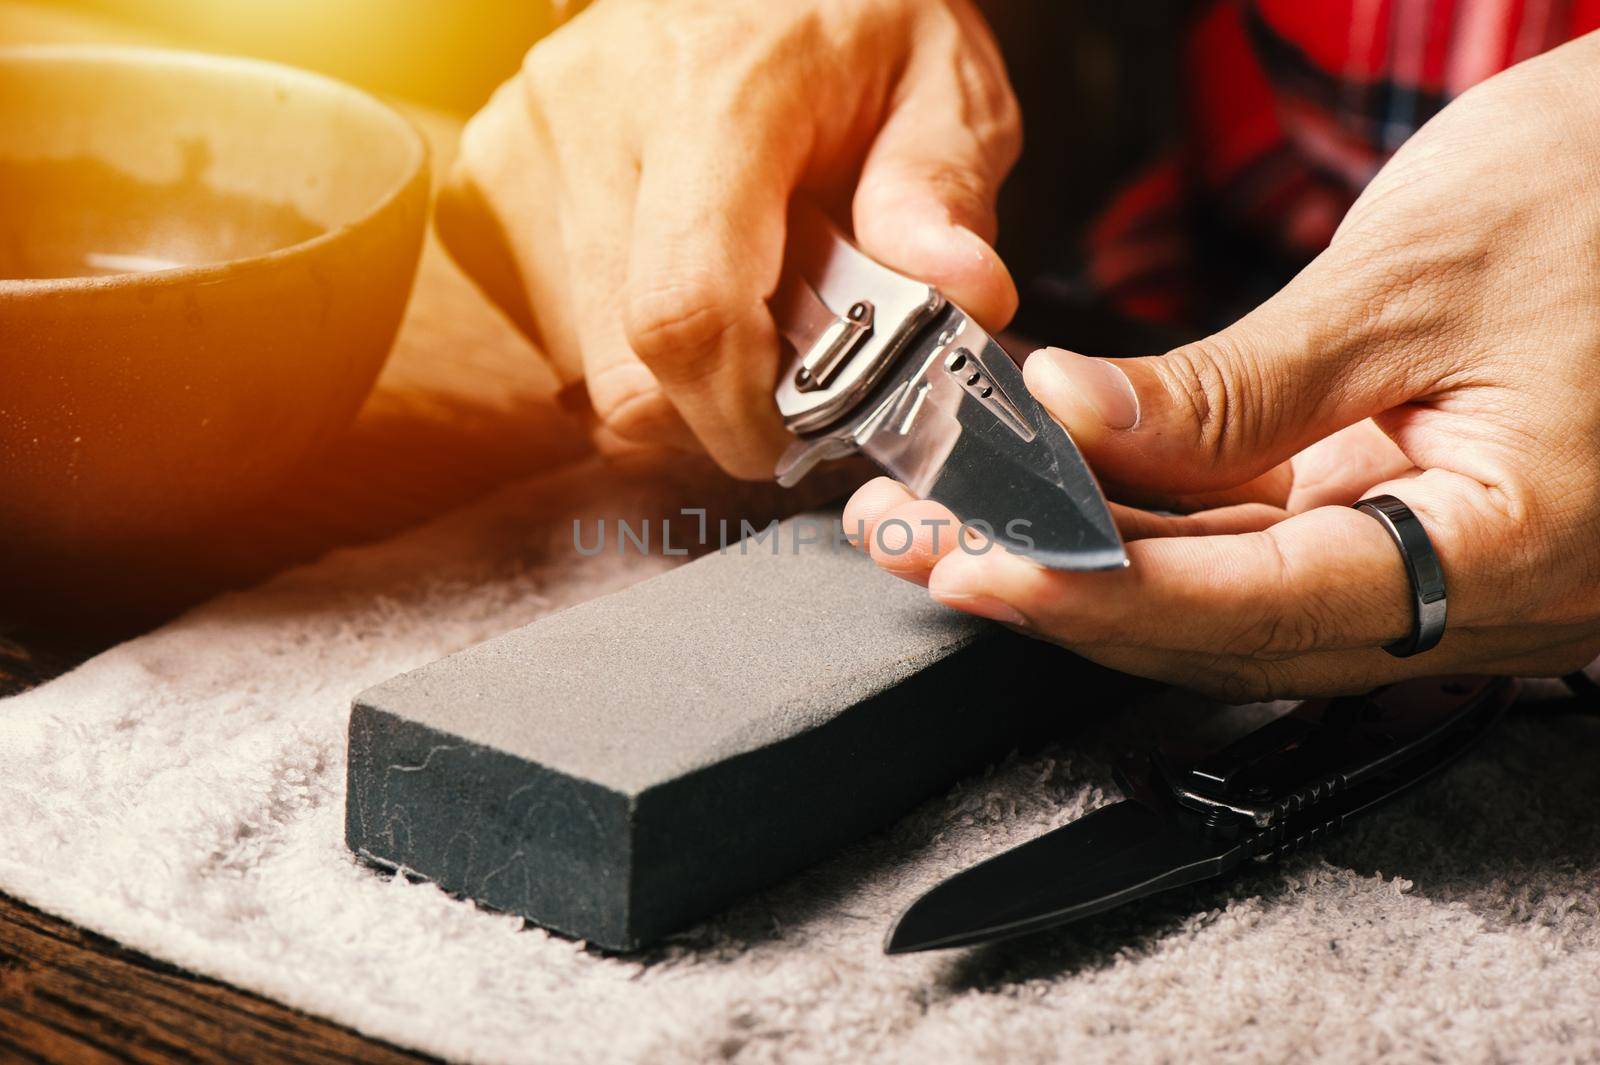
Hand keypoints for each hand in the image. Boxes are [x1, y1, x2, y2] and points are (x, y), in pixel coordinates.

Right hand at [438, 0, 1020, 477]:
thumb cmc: (845, 14)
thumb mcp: (936, 79)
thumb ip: (941, 190)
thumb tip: (965, 295)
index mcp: (711, 90)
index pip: (687, 311)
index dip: (735, 414)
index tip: (786, 440)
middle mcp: (589, 116)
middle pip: (625, 364)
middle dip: (713, 405)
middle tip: (784, 363)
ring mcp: (521, 151)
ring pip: (586, 363)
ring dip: (672, 372)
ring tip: (738, 288)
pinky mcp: (487, 186)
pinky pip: (556, 330)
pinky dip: (626, 337)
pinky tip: (678, 267)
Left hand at [846, 31, 1599, 699]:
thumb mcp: (1410, 282)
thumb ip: (1238, 387)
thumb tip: (1080, 419)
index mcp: (1511, 550)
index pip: (1265, 607)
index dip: (1111, 598)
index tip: (990, 569)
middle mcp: (1475, 590)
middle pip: (1230, 624)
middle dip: (1069, 589)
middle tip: (932, 545)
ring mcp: (1433, 560)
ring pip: (1229, 590)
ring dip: (1090, 557)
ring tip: (959, 516)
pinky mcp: (1396, 514)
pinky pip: (1257, 541)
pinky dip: (1152, 518)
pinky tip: (1057, 488)